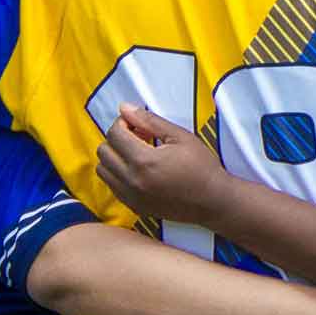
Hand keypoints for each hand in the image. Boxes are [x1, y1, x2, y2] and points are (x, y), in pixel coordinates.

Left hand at [96, 104, 227, 224]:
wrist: (213, 201)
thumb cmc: (201, 166)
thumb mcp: (179, 136)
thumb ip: (149, 121)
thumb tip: (125, 108)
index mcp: (144, 161)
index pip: (114, 134)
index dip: (123, 123)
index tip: (137, 123)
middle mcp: (132, 180)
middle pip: (103, 151)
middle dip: (116, 139)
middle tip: (137, 136)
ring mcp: (131, 196)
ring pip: (102, 170)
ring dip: (114, 157)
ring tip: (136, 153)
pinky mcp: (134, 206)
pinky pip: (111, 186)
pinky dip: (117, 174)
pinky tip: (137, 169)